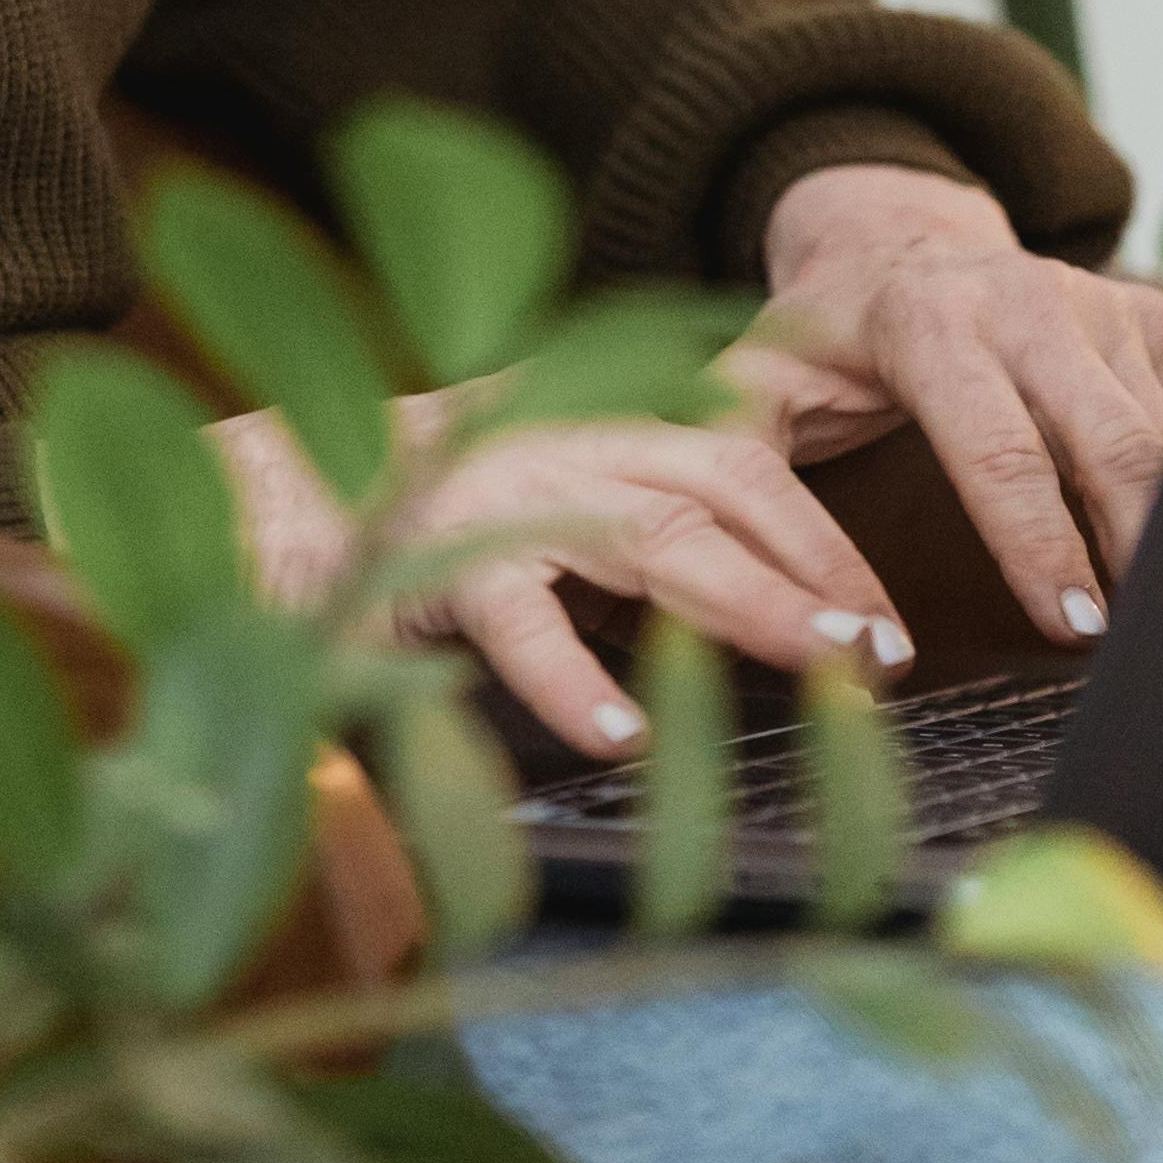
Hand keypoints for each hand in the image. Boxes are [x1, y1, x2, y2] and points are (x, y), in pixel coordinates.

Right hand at [208, 393, 910, 762]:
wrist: (274, 500)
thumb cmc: (433, 521)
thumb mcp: (556, 508)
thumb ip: (644, 536)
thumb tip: (775, 607)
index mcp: (601, 426)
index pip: (744, 462)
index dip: (825, 539)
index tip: (888, 623)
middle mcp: (565, 441)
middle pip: (726, 484)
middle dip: (820, 568)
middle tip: (887, 657)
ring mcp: (505, 492)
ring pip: (655, 535)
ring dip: (753, 605)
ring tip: (825, 669)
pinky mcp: (436, 558)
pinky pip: (519, 618)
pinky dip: (574, 679)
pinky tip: (623, 736)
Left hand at [745, 161, 1162, 650]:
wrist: (890, 246)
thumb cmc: (821, 346)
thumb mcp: (753, 392)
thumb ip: (745, 481)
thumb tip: (779, 595)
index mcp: (930, 322)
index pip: (1000, 451)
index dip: (1039, 545)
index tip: (1069, 627)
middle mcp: (1027, 299)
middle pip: (1111, 443)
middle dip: (1138, 545)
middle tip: (1151, 642)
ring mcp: (1098, 302)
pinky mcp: (1148, 314)